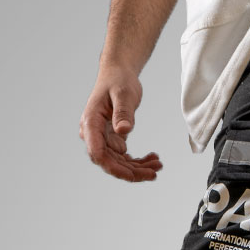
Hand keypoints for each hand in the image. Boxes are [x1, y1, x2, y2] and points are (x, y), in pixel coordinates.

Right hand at [79, 66, 162, 182]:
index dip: (113, 168)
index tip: (132, 175)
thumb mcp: (123, 94)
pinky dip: (139, 161)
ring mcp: (103, 138)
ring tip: (158, 165)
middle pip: (110, 162)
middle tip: (155, 173)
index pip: (97, 153)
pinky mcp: (113, 139)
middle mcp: (94, 134)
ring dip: (138, 168)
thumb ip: (123, 112)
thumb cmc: (119, 80)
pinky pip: (124, 157)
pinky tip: (154, 158)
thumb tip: (123, 131)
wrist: (118, 74)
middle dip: (132, 171)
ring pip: (119, 162)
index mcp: (91, 123)